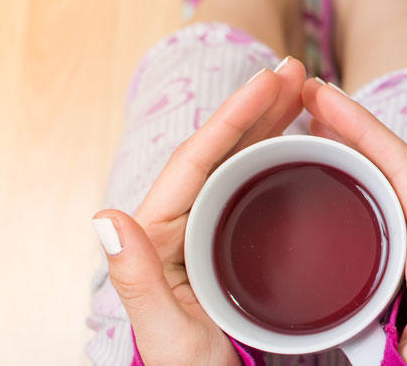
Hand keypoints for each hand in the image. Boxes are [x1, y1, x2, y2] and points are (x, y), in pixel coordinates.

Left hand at [93, 59, 307, 365]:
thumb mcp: (169, 336)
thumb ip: (137, 281)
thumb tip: (105, 218)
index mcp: (158, 239)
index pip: (196, 162)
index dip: (233, 116)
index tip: (268, 81)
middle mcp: (179, 226)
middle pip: (218, 151)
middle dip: (256, 106)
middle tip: (293, 70)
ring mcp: (206, 231)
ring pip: (237, 162)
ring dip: (267, 123)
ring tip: (300, 89)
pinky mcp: (229, 242)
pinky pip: (251, 186)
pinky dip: (274, 155)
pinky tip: (297, 138)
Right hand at [302, 79, 406, 365]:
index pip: (402, 168)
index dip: (361, 125)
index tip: (321, 96)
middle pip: (390, 164)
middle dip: (350, 123)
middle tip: (305, 95)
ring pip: (383, 183)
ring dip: (349, 148)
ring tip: (309, 124)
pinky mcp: (405, 270)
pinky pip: (376, 210)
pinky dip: (348, 184)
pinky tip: (327, 185)